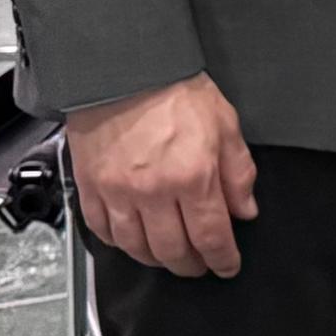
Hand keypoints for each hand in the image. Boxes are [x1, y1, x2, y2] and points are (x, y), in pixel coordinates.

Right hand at [67, 73, 257, 278]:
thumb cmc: (174, 90)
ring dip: (155, 259)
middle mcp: (154, 191)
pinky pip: (103, 231)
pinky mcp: (90, 188)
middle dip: (191, 266)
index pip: (211, 236)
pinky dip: (119, 243)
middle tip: (199, 265)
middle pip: (173, 251)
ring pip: (136, 248)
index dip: (222, 259)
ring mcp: (118, 192)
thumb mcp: (226, 126)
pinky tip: (132, 240)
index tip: (227, 266)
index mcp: (193, 176)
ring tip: (169, 256)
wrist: (124, 70)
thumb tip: (245, 210)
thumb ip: (239, 173)